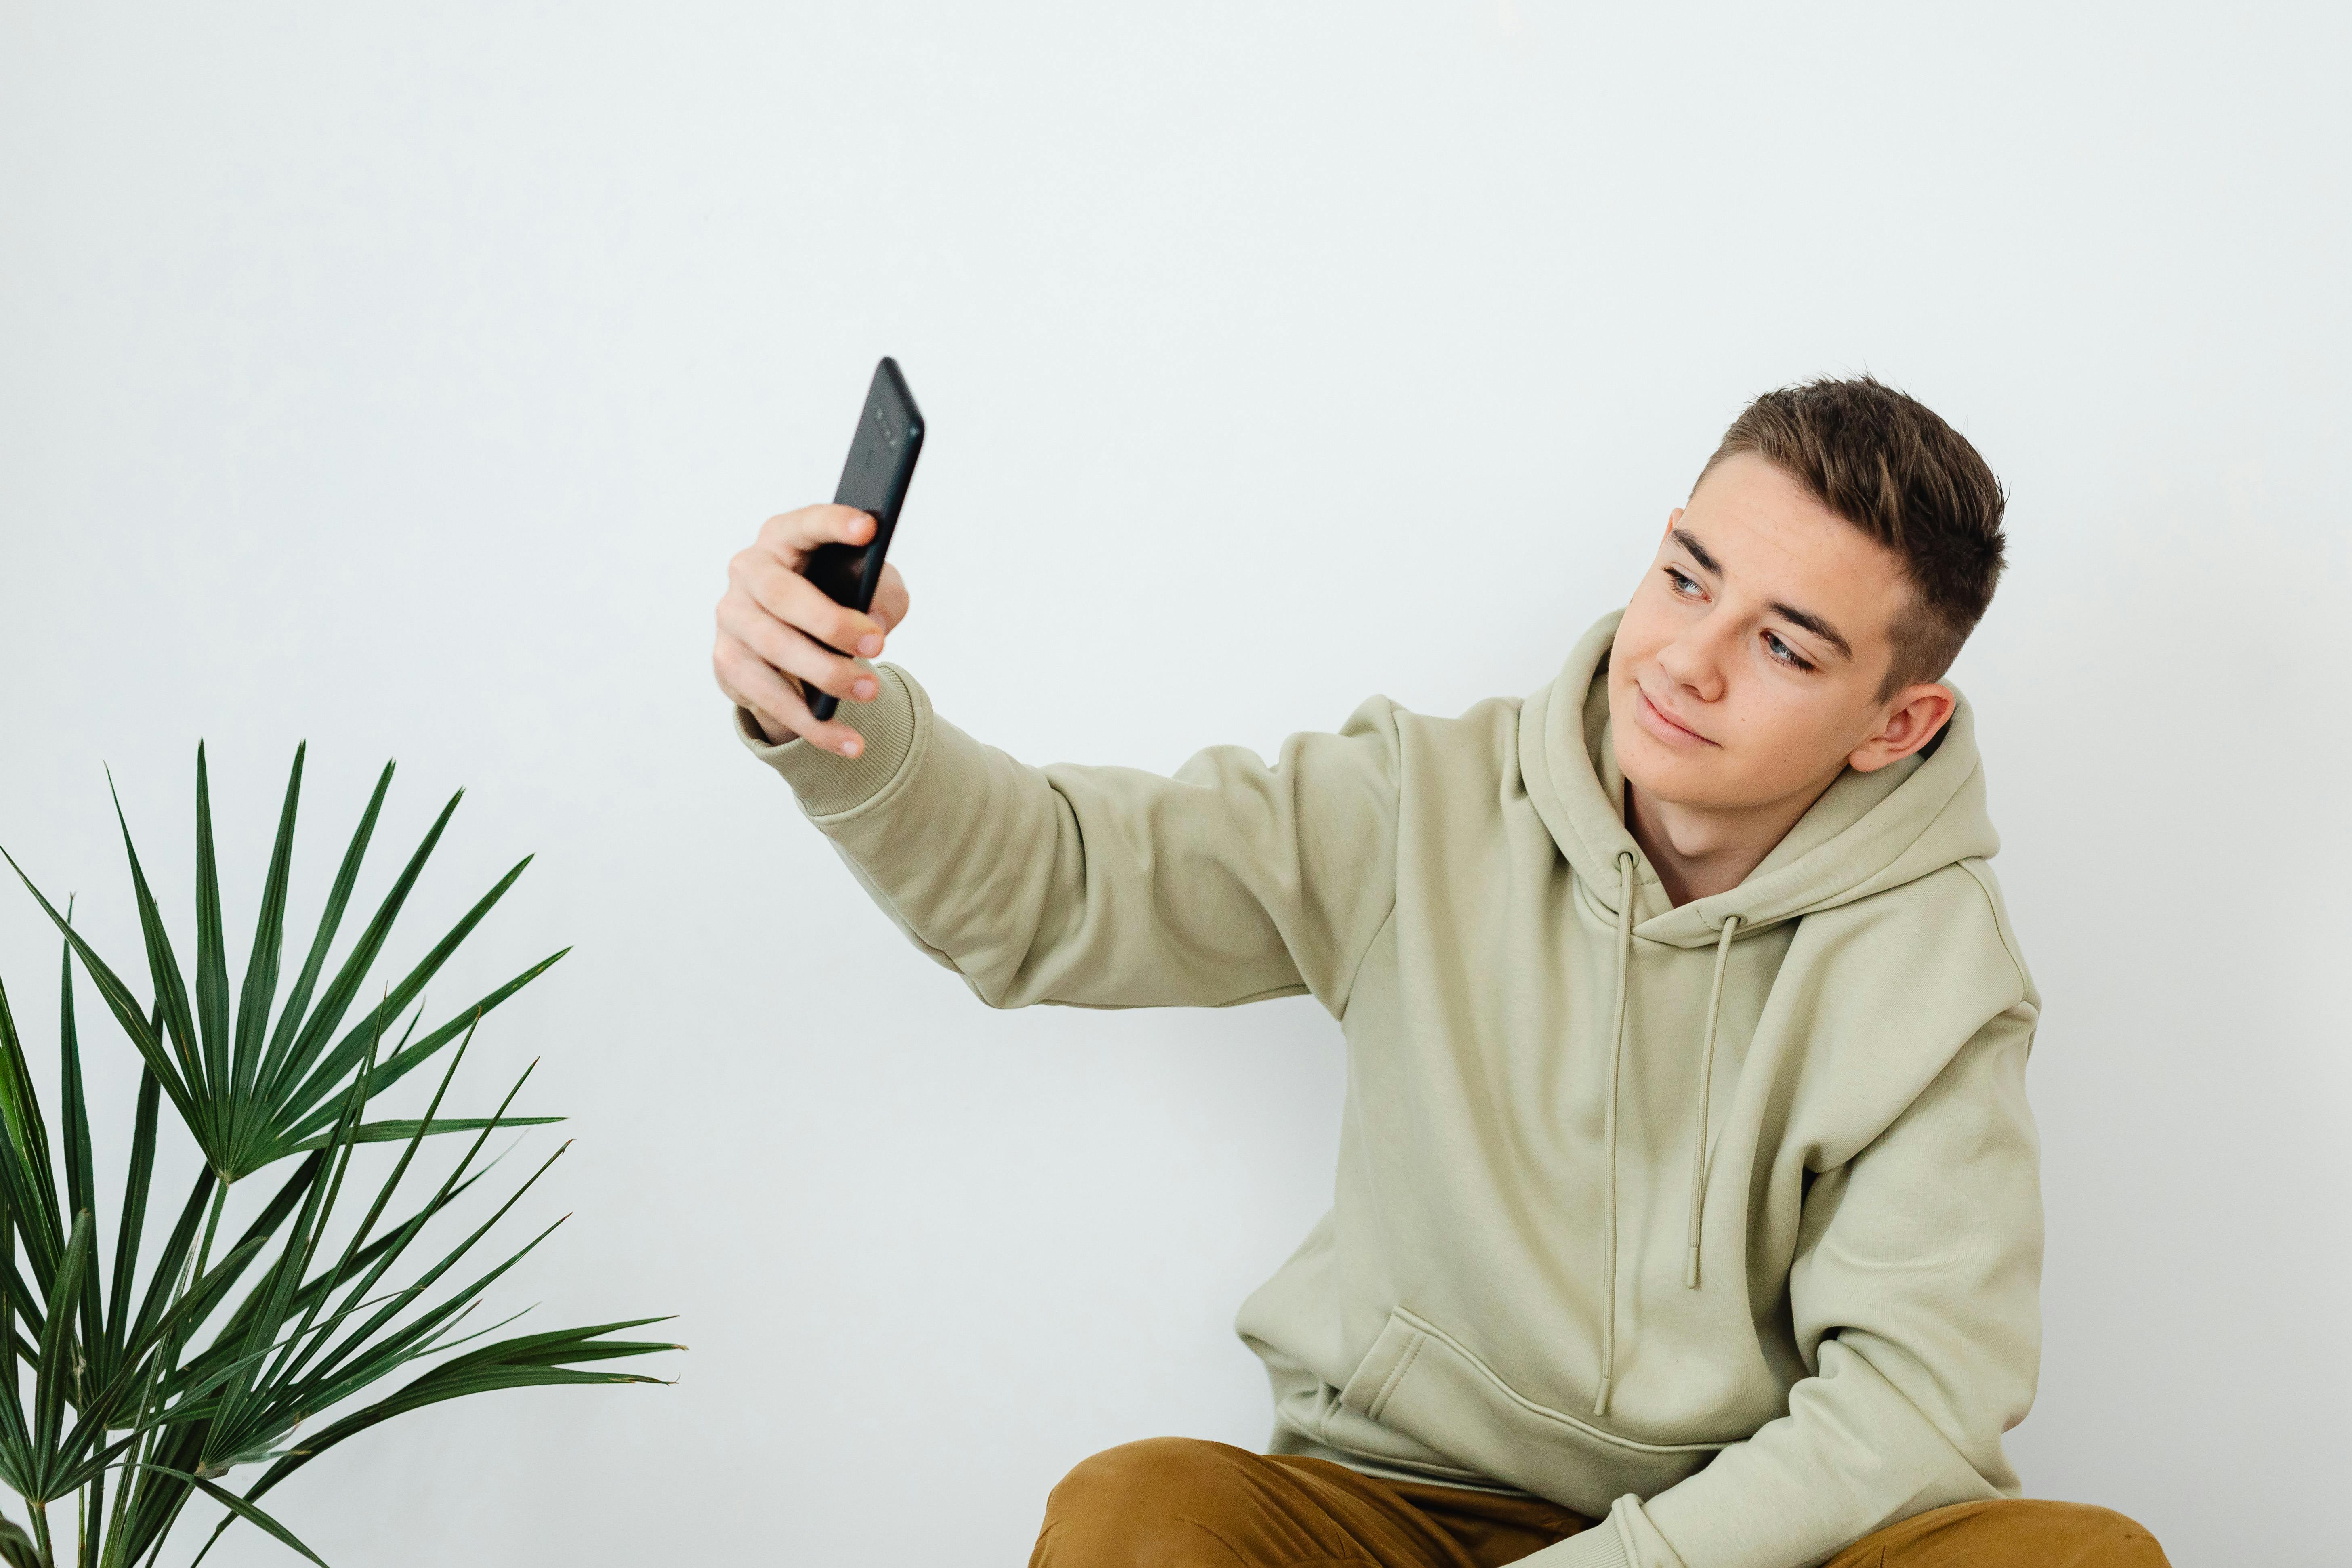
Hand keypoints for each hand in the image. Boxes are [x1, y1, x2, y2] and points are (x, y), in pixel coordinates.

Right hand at [713, 504, 912, 752]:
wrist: (793, 649)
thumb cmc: (836, 602)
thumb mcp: (871, 591)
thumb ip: (883, 597)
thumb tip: (874, 626)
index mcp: (783, 540)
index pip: (805, 524)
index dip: (834, 524)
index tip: (870, 529)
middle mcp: (747, 572)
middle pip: (783, 594)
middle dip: (831, 621)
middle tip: (875, 645)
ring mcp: (732, 619)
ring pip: (776, 649)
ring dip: (826, 675)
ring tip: (869, 692)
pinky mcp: (729, 664)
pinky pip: (772, 699)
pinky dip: (815, 725)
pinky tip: (850, 741)